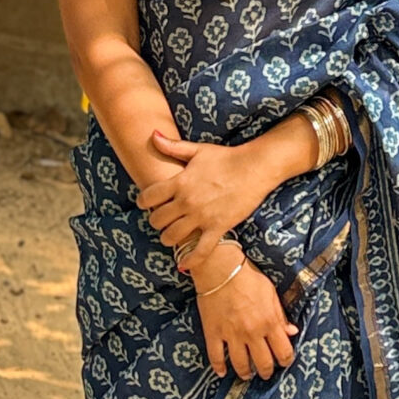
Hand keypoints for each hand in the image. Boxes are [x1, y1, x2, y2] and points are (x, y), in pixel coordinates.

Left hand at [137, 133, 272, 256]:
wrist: (255, 168)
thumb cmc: (226, 157)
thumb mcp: (198, 150)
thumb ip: (172, 146)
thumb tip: (152, 135)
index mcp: (180, 182)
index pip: (149, 197)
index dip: (144, 202)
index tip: (147, 203)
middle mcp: (187, 201)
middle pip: (158, 220)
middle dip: (156, 221)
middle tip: (163, 219)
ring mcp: (202, 216)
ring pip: (173, 237)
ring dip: (168, 238)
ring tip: (171, 235)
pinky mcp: (218, 227)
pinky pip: (201, 250)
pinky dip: (190, 260)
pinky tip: (184, 264)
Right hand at [193, 255, 296, 379]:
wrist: (219, 269)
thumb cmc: (248, 277)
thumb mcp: (271, 293)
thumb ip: (281, 315)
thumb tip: (292, 332)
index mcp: (269, 322)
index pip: (283, 351)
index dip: (286, 360)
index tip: (284, 362)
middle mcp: (252, 332)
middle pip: (263, 363)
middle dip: (267, 371)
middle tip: (266, 373)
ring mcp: (232, 335)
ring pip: (241, 364)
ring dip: (246, 373)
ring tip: (247, 374)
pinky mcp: (213, 333)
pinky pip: (216, 357)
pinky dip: (219, 367)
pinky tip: (222, 372)